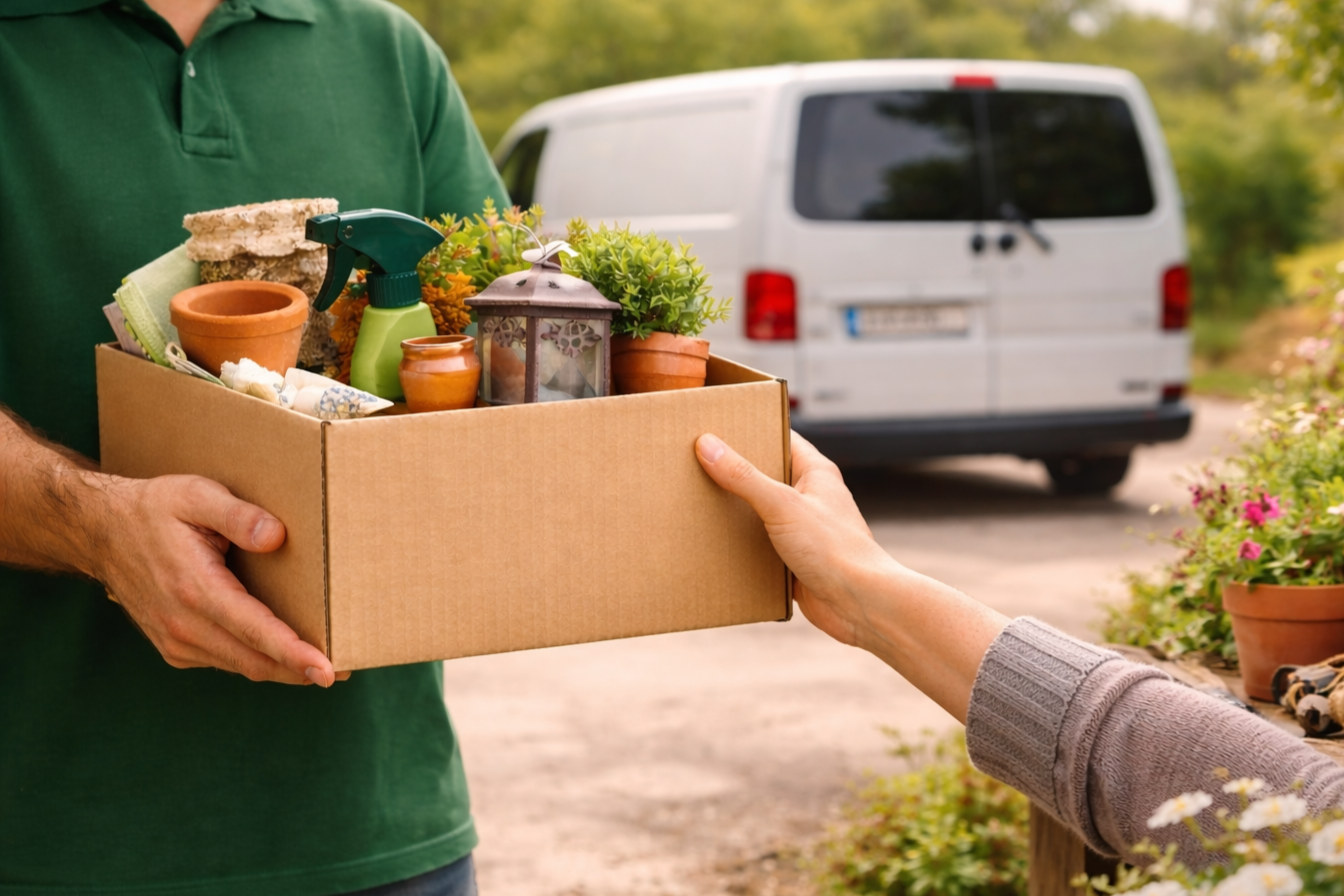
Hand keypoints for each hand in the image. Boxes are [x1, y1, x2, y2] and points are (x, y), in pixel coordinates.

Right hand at [92, 474, 346, 685]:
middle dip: (300, 670)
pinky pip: (225, 660)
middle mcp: (183, 625)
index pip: (255, 632)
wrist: (99, 532)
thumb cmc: (154, 509)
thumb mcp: (196, 495)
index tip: (328, 669)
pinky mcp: (174, 647)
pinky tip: (283, 654)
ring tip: (323, 666)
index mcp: (194, 589)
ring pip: (242, 666)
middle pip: (255, 661)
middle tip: (345, 672)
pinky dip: (257, 661)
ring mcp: (176, 641)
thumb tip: (276, 536)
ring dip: (282, 670)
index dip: (295, 653)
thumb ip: (237, 515)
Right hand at [694, 431, 900, 652]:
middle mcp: (809, 497)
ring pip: (760, 512)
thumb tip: (709, 445)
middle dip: (735, 473)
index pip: (781, 438)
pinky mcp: (793, 559)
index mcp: (815, 473)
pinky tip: (714, 545)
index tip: (718, 426)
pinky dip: (740, 547)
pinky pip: (759, 546)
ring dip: (735, 513)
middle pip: (765, 475)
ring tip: (698, 502)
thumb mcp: (782, 505)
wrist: (858, 604)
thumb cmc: (835, 549)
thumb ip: (744, 477)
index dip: (752, 431)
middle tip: (697, 464)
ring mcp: (801, 529)